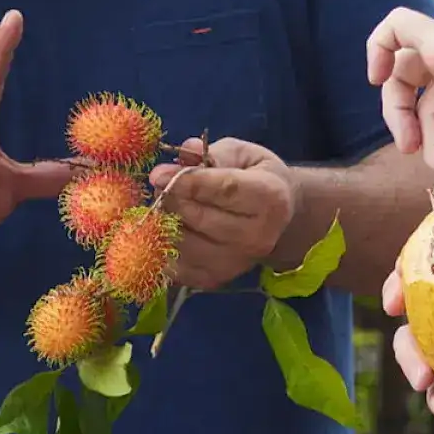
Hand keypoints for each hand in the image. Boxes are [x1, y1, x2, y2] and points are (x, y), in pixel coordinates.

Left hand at [150, 138, 296, 291]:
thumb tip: (186, 152)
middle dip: (171, 199)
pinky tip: (167, 229)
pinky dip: (162, 247)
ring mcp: (236, 264)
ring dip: (164, 222)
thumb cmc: (256, 178)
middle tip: (160, 186)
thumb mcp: (242, 154)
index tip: (158, 174)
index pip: (223, 191)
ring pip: (182, 243)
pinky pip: (175, 266)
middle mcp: (257, 237)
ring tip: (167, 205)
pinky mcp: (215, 280)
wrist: (275, 220)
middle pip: (199, 218)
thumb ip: (214, 153)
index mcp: (270, 198)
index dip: (186, 181)